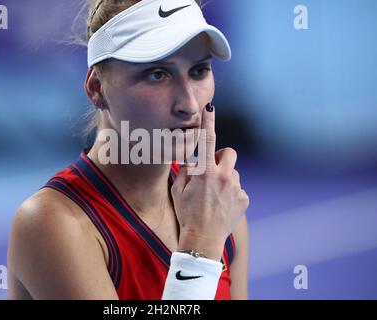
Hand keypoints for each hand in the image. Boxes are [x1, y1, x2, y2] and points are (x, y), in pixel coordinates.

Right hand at [171, 103, 249, 260]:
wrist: (202, 240)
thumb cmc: (186, 214)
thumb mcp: (177, 189)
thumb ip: (187, 170)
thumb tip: (195, 161)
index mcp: (204, 171)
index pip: (206, 140)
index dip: (208, 120)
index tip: (210, 106)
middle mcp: (223, 176)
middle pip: (228, 153)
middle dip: (221, 158)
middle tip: (211, 173)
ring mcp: (236, 188)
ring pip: (233, 173)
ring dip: (225, 180)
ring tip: (214, 198)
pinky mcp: (244, 199)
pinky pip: (238, 189)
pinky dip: (231, 194)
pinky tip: (222, 207)